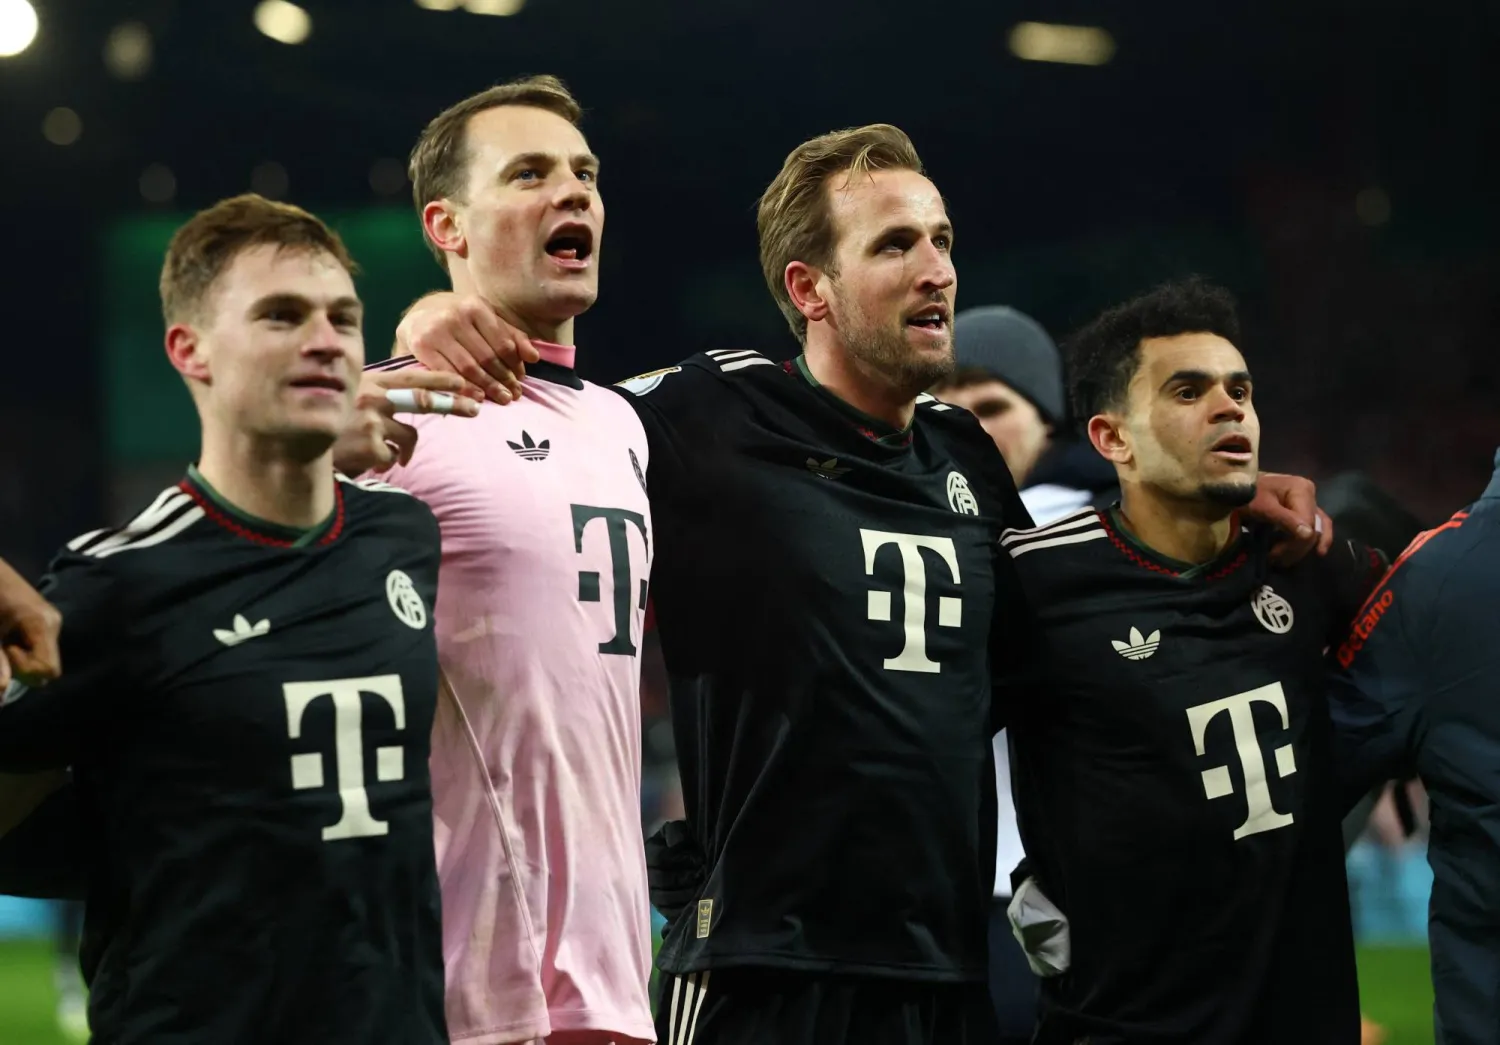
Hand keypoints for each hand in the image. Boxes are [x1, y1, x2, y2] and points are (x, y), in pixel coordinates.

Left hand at [0, 558, 61, 691]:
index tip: (5, 651)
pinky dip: (23, 647)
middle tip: (2, 647)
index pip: (48, 669)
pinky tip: (7, 635)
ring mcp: (51, 618)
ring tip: (2, 640)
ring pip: (44, 656)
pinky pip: (40, 644)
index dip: (24, 670)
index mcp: (43, 624)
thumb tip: (2, 692)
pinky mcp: (44, 616)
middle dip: (23, 666)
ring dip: (21, 657)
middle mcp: (53, 622)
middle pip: (48, 665)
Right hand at [332, 368, 480, 475]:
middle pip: (423, 400)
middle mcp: (373, 397)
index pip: (411, 377)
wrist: (297, 441)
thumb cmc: (328, 420)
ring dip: (403, 451)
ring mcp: (373, 420)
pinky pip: (391, 457)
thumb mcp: (349, 396)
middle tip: (475, 409)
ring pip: (409, 437)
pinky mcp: (371, 444)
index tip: (462, 380)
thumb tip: (413, 401)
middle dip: (453, 403)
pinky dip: (384, 463)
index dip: (439, 378)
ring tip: (388, 457)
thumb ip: (377, 395)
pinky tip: (367, 463)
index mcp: (370, 382)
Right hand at [395, 293, 540, 404]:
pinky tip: (478, 397)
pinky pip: (447, 373)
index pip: (503, 343)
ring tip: (502, 398)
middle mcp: (455, 316)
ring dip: (488, 386)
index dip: (515, 364)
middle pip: (487, 357)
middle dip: (504, 379)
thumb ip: (512, 336)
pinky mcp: (422, 346)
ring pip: (469, 367)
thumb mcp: (487, 319)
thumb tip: (533, 357)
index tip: (521, 379)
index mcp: (475, 306)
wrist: (420, 315)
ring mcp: (436, 331)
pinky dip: (465, 388)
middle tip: (514, 395)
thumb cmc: (462, 320)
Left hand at [1246, 473, 1333, 565]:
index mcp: (1301, 490)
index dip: (1294, 543)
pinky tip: (1319, 552)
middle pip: (1313, 528)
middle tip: (1276, 560)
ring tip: (1285, 561)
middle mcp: (1309, 494)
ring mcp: (1308, 500)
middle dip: (1296, 548)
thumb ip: (1285, 519)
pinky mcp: (1303, 508)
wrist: (1236, 486)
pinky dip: (1314, 539)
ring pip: (1317, 529)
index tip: (1273, 555)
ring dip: (1302, 548)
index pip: (1307, 523)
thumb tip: (1308, 535)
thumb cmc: (1247, 494)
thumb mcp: (1262, 507)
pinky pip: (1315, 525)